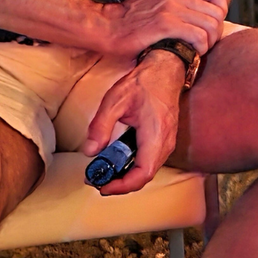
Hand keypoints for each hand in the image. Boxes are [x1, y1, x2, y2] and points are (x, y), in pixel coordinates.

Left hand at [80, 53, 184, 194]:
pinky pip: (150, 162)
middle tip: (97, 180)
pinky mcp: (164, 140)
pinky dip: (133, 168)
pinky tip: (117, 162)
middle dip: (121, 184)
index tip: (104, 187)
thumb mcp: (115, 101)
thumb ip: (100, 127)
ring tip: (104, 173)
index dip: (123, 186)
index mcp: (155, 135)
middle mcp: (165, 143)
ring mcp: (167, 143)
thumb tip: (90, 151)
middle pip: (145, 176)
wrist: (166, 71)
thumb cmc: (144, 83)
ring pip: (148, 171)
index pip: (143, 173)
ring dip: (127, 177)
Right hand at [97, 0, 226, 57]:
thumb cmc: (127, 15)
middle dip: (216, 33)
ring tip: (198, 51)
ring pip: (211, 26)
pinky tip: (191, 54)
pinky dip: (199, 49)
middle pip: (217, 13)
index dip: (221, 11)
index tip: (211, 26)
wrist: (105, 27)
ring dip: (209, 43)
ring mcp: (170, 8)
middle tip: (205, 44)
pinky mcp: (165, 25)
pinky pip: (198, 36)